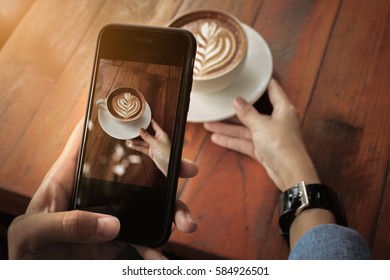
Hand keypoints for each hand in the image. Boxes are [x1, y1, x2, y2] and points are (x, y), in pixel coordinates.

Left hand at [8, 120, 197, 258]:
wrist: (41, 276)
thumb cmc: (26, 249)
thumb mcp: (34, 233)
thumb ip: (67, 224)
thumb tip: (112, 224)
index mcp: (70, 177)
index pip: (88, 139)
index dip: (109, 120)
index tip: (137, 113)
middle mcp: (96, 189)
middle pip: (134, 169)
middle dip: (164, 169)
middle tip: (187, 169)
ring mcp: (110, 212)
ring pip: (148, 204)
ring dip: (170, 212)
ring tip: (185, 223)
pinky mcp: (117, 235)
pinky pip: (143, 237)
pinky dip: (155, 246)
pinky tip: (160, 254)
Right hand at [127, 119, 197, 177]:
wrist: (170, 166)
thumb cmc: (167, 154)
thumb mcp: (156, 144)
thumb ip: (147, 137)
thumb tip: (140, 130)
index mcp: (161, 135)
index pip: (154, 126)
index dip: (149, 121)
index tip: (144, 117)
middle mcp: (158, 140)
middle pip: (147, 134)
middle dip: (139, 133)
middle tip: (131, 129)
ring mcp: (154, 146)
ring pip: (143, 142)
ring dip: (136, 142)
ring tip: (128, 140)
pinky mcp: (152, 153)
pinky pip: (143, 149)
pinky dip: (137, 147)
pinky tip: (131, 145)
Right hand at [204, 79, 319, 190]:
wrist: (290, 172)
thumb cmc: (281, 144)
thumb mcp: (261, 125)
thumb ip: (247, 113)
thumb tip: (237, 101)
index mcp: (283, 110)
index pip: (274, 91)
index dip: (265, 83)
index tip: (255, 77)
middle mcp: (277, 122)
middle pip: (253, 113)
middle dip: (235, 112)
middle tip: (219, 107)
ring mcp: (269, 137)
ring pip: (246, 130)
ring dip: (229, 128)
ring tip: (209, 125)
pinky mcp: (263, 150)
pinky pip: (245, 143)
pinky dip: (233, 141)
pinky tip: (217, 138)